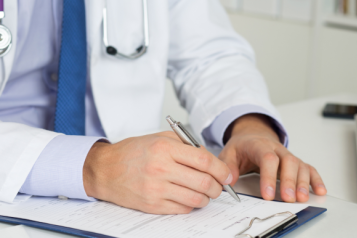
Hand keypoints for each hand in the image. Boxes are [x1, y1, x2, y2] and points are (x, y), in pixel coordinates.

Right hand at [83, 132, 231, 213]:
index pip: (204, 160)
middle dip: (218, 186)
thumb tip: (209, 158)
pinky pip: (183, 209)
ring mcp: (156, 189)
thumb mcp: (159, 138)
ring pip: (196, 199)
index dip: (221, 169)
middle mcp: (161, 169)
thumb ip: (186, 145)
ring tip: (205, 192)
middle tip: (219, 185)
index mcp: (164, 149)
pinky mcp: (152, 205)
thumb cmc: (132, 152)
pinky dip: (192, 204)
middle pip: (204, 182)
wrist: (105, 169)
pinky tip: (188, 196)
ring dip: (207, 197)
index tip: (227, 174)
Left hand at [219, 114, 326, 202]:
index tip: (267, 194)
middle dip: (288, 181)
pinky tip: (319, 191)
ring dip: (302, 182)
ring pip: (299, 165)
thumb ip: (228, 165)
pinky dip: (315, 179)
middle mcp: (276, 149)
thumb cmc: (241, 147)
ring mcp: (287, 155)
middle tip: (287, 198)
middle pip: (287, 162)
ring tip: (301, 198)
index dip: (268, 176)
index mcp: (259, 145)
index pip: (267, 158)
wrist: (251, 136)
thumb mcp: (228, 152)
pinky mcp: (294, 161)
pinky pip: (308, 168)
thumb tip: (230, 180)